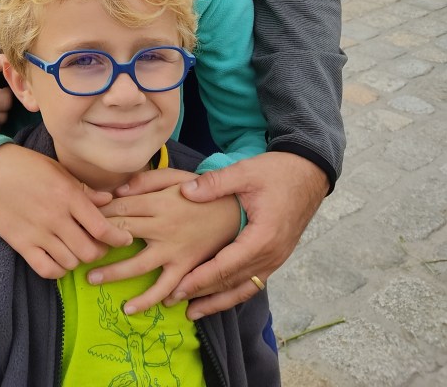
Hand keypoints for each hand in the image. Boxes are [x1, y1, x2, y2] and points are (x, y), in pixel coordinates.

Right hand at [0, 144, 132, 278]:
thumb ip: (85, 190)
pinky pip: (47, 269)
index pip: (101, 227)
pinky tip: (61, 260)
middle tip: (99, 245)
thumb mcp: (59, 170)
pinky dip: (58, 270)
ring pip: (71, 262)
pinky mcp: (22, 244)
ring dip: (79, 260)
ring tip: (79, 250)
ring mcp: (38, 233)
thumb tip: (109, 201)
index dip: (118, 237)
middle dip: (100, 251)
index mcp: (68, 195)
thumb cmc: (28, 166)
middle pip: (89, 251)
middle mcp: (55, 217)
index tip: (125, 238)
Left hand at [87, 167, 240, 313]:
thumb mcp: (178, 176)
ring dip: (114, 274)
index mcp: (160, 202)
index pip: (121, 208)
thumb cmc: (207, 192)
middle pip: (123, 233)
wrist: (240, 211)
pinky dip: (152, 298)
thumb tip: (119, 189)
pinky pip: (168, 287)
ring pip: (139, 265)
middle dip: (97, 241)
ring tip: (92, 280)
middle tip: (75, 250)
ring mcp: (176, 250)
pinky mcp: (189, 267)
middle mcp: (164, 226)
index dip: (98, 213)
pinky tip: (134, 307)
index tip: (79, 218)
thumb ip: (148, 181)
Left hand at [163, 153, 328, 318]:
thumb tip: (186, 192)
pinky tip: (220, 296)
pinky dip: (235, 291)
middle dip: (204, 295)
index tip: (178, 287)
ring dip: (219, 301)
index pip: (226, 267)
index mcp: (262, 238)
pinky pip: (253, 281)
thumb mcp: (245, 172)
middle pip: (233, 283)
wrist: (309, 174)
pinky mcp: (276, 256)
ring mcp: (276, 259)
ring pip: (244, 288)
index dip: (201, 279)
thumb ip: (215, 183)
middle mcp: (271, 255)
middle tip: (175, 301)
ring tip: (195, 312)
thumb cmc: (279, 172)